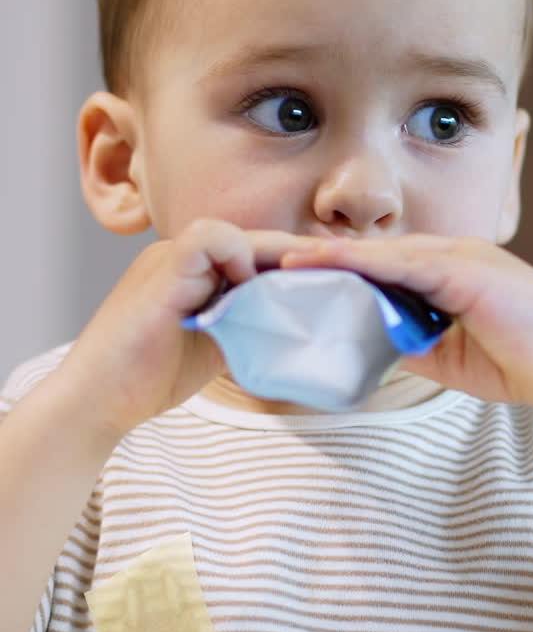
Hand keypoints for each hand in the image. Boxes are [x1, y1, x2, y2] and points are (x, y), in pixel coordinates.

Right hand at [59, 219, 310, 436]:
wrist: (97, 400)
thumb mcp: (217, 344)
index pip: (252, 252)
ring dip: (267, 255)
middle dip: (293, 256)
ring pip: (232, 231)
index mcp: (192, 271)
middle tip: (335, 276)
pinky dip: (237, 257)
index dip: (289, 264)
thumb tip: (298, 324)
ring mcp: (168, 258)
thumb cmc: (150, 378)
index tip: (329, 282)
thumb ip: (248, 324)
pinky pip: (209, 239)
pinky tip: (250, 290)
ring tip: (294, 285)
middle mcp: (180, 257)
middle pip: (250, 238)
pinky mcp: (162, 270)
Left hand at [281, 234, 532, 413]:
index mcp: (446, 272)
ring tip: (286, 260)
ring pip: (384, 252)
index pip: (381, 267)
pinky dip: (365, 263)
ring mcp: (460, 258)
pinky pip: (406, 263)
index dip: (337, 269)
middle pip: (374, 253)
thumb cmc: (518, 361)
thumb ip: (408, 342)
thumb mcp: (447, 354)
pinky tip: (330, 264)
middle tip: (273, 262)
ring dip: (333, 256)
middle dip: (324, 258)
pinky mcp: (467, 270)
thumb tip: (362, 346)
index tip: (292, 276)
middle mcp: (450, 256)